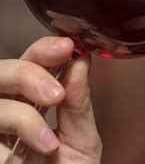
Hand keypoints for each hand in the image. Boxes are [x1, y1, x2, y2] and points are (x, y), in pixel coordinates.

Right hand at [0, 37, 101, 162]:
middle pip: (1, 70)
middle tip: (55, 95)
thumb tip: (82, 61)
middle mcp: (4, 112)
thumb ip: (79, 104)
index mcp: (29, 101)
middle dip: (28, 74)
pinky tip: (19, 162)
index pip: (29, 59)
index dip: (44, 48)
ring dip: (21, 117)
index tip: (66, 46)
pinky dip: (2, 149)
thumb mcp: (81, 143)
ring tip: (48, 144)